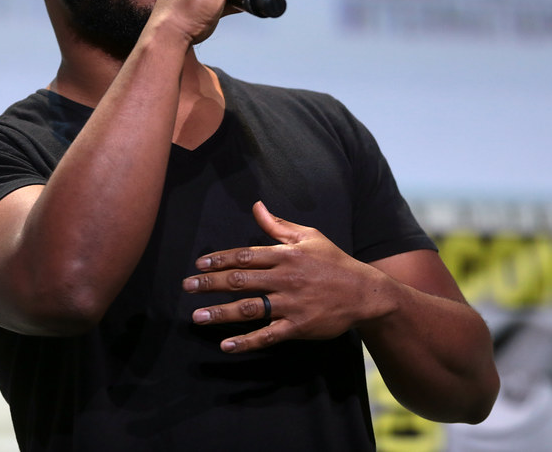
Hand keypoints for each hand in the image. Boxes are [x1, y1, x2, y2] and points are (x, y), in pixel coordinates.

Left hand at [181, 201, 387, 352]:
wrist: (364, 292)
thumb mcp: (309, 237)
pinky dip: (246, 342)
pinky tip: (226, 345)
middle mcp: (285, 279)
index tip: (198, 265)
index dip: (219, 260)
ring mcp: (291, 304)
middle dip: (210, 284)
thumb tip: (256, 206)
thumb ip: (278, 226)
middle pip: (240, 281)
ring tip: (198, 317)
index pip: (245, 256)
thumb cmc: (334, 262)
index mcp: (285, 255)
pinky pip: (268, 335)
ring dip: (221, 313)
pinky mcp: (298, 326)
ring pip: (250, 309)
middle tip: (187, 287)